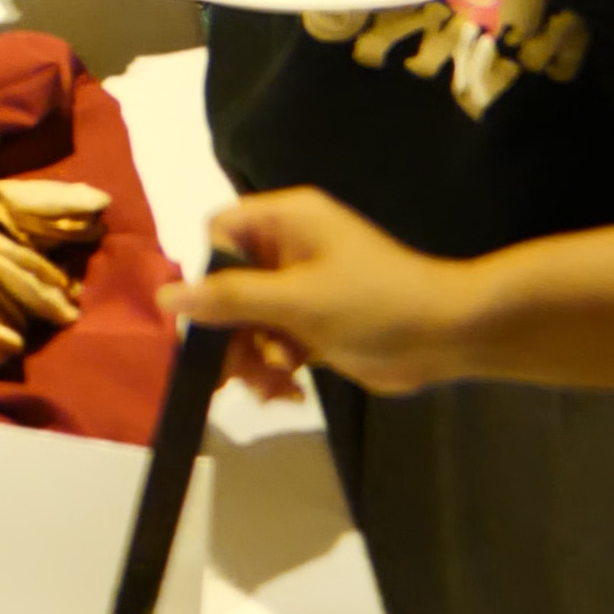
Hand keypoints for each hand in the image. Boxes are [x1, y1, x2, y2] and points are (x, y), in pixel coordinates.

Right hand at [189, 189, 500, 396]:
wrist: (447, 337)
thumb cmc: (374, 303)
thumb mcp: (297, 300)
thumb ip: (230, 298)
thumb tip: (166, 296)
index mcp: (286, 220)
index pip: (220, 233)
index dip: (210, 274)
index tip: (214, 316)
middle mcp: (290, 249)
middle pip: (230, 286)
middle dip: (230, 333)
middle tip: (232, 373)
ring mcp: (303, 290)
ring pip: (249, 323)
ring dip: (251, 359)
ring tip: (271, 386)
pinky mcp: (315, 326)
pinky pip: (274, 344)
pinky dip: (274, 370)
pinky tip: (287, 393)